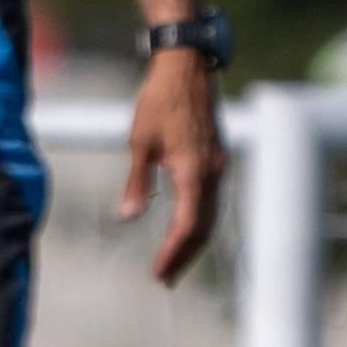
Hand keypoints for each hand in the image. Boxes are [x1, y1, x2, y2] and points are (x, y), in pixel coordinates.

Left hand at [121, 50, 226, 284]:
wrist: (186, 68)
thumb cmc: (159, 101)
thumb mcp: (139, 143)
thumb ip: (136, 183)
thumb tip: (127, 217)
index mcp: (194, 172)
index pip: (187, 226)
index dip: (172, 253)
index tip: (157, 272)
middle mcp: (213, 174)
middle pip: (204, 227)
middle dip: (185, 255)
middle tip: (165, 278)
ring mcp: (218, 166)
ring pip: (211, 216)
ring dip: (193, 241)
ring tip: (174, 260)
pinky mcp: (216, 158)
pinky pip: (212, 200)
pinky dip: (199, 221)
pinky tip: (185, 226)